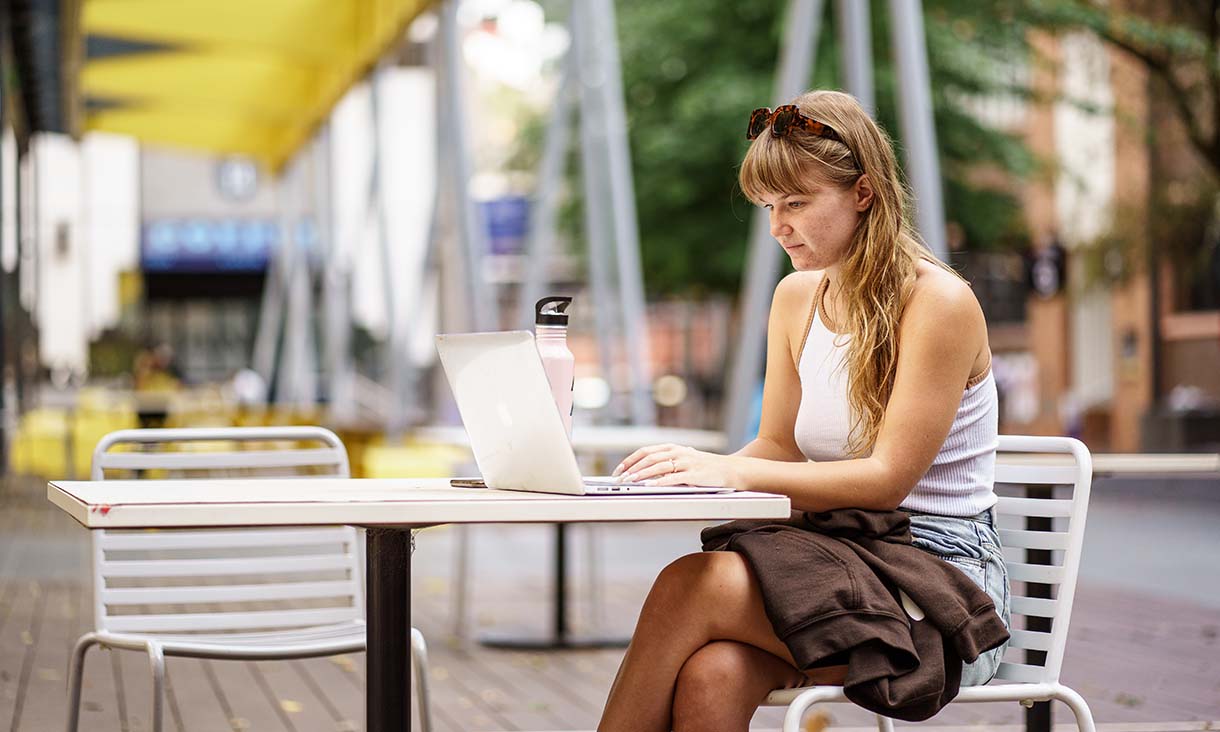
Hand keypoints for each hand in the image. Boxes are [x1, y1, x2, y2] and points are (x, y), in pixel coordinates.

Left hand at [612, 443, 739, 488]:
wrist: (730, 469)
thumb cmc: (706, 467)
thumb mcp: (684, 459)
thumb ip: (667, 462)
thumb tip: (645, 470)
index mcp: (673, 448)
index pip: (645, 451)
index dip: (630, 460)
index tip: (619, 470)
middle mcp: (678, 452)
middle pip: (649, 458)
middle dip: (632, 468)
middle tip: (620, 479)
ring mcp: (686, 462)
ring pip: (659, 466)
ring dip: (642, 474)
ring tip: (631, 481)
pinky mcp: (694, 474)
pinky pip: (673, 477)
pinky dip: (659, 481)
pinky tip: (650, 486)